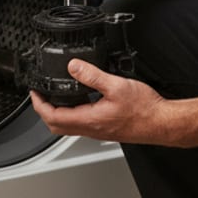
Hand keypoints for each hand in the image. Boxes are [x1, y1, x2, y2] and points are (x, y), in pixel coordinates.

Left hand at [30, 59, 186, 145]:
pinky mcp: (105, 129)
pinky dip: (72, 113)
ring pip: (68, 126)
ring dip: (57, 113)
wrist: (162, 123)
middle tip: (41, 95)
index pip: (52, 117)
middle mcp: (91, 128)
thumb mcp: (116, 85)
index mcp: (89, 119)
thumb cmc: (145, 109)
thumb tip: (73, 66)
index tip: (34, 92)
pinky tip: (80, 101)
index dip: (38, 105)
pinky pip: (81, 124)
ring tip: (55, 96)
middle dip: (44, 111)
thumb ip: (92, 76)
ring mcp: (98, 130)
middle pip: (56, 126)